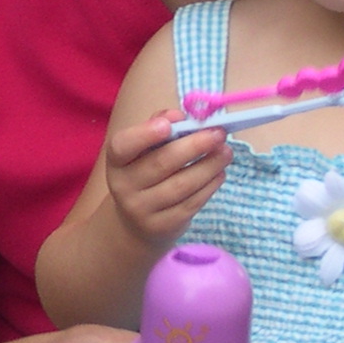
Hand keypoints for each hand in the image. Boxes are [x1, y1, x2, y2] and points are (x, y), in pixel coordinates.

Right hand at [105, 113, 229, 251]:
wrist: (136, 222)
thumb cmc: (145, 172)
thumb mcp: (144, 149)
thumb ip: (159, 125)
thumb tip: (179, 116)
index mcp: (117, 161)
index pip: (123, 146)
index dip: (144, 134)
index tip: (168, 125)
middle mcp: (123, 186)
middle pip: (161, 163)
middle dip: (194, 146)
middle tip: (218, 134)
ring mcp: (142, 209)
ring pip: (182, 185)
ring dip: (209, 166)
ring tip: (226, 152)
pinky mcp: (163, 225)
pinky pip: (191, 203)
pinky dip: (209, 186)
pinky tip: (219, 173)